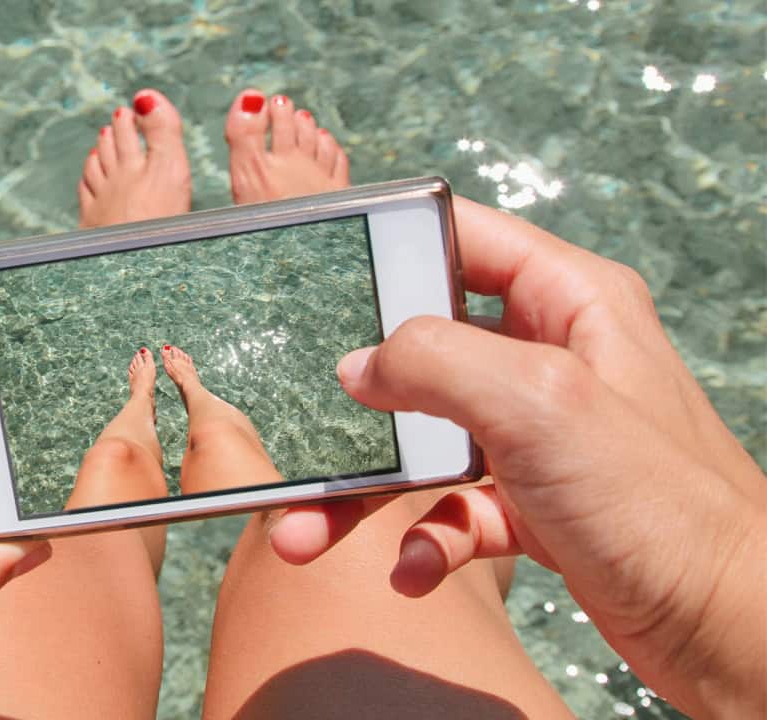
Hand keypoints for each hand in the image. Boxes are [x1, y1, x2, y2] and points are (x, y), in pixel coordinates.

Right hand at [269, 197, 765, 717]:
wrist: (729, 631)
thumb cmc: (664, 508)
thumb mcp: (540, 403)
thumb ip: (436, 361)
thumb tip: (359, 365)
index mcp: (572, 301)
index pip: (468, 237)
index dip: (396, 244)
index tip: (323, 270)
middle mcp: (555, 359)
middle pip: (427, 350)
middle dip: (357, 397)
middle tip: (298, 416)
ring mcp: (542, 434)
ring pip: (426, 441)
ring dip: (365, 488)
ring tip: (306, 532)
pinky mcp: (536, 503)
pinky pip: (454, 508)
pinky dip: (424, 538)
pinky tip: (412, 570)